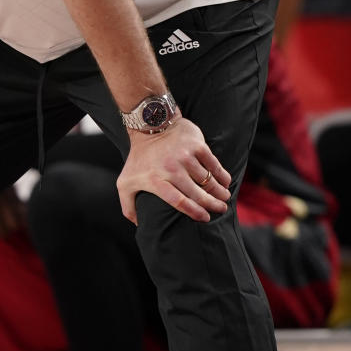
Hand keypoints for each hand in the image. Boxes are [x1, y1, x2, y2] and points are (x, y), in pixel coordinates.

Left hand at [116, 117, 231, 224]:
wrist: (149, 126)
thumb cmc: (138, 158)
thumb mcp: (125, 182)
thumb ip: (128, 205)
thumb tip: (138, 224)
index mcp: (155, 181)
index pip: (179, 201)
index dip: (194, 211)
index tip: (205, 218)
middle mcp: (171, 169)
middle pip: (197, 193)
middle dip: (212, 204)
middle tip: (221, 209)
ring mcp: (184, 156)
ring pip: (207, 180)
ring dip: (219, 191)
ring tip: (224, 197)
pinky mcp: (196, 145)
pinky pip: (213, 164)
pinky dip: (222, 175)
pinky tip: (226, 181)